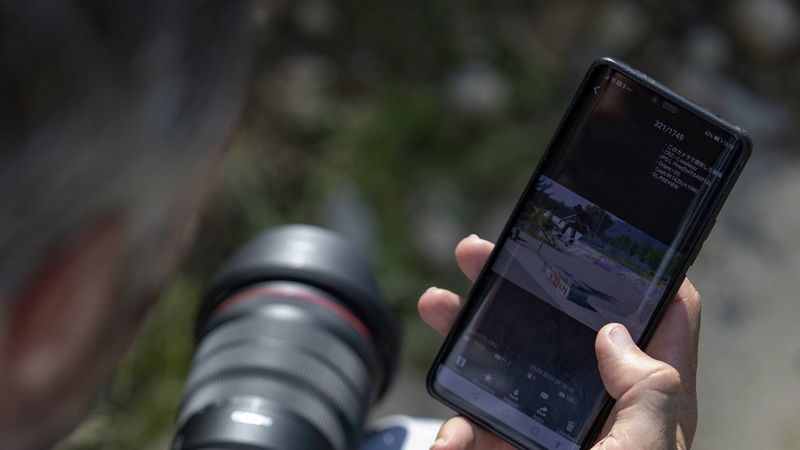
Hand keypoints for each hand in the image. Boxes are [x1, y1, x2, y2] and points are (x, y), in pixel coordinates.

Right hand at [418, 235, 699, 449]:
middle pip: (565, 326)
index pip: (660, 322)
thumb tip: (615, 333)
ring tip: (434, 304)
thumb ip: (650, 391)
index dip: (639, 274)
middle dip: (519, 284)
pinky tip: (448, 441)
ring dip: (468, 330)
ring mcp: (547, 430)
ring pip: (510, 361)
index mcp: (645, 402)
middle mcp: (596, 407)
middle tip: (478, 253)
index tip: (598, 236)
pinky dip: (454, 425)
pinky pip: (476, 424)